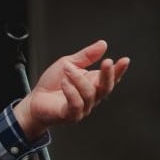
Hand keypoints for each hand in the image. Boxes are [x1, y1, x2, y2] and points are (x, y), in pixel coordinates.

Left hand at [13, 39, 129, 138]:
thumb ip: (86, 56)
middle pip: (106, 87)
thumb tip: (103, 44)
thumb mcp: (68, 64)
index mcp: (93, 84)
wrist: (34, 100)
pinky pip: (76, 104)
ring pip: (89, 93)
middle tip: (106, 62)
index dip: (119, 70)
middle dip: (108, 74)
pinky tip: (64, 83)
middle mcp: (91, 97)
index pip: (110, 78)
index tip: (125, 60)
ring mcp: (83, 108)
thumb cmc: (52, 84)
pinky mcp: (71, 115)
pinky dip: (71, 92)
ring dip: (78, 79)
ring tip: (67, 70)